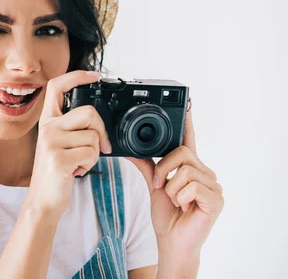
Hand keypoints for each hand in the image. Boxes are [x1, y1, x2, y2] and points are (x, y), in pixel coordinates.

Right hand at [24, 70, 111, 217]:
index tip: (94, 75)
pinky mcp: (59, 158)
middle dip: (102, 131)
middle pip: (89, 112)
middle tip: (101, 147)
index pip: (57, 86)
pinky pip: (92, 153)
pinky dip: (90, 165)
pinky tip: (76, 170)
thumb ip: (71, 126)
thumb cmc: (56, 172)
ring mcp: (51, 142)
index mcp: (47, 120)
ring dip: (95, 153)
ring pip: (94, 137)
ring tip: (78, 162)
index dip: (77, 76)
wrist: (43, 200)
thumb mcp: (59, 143)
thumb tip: (96, 117)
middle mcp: (47, 127)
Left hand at [125, 101, 223, 254]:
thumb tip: (130, 150)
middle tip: (160, 188)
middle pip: (181, 153)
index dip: (188, 123)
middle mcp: (204, 173)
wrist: (172, 241)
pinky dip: (179, 198)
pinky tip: (185, 208)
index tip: (188, 104)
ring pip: (183, 171)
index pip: (189, 140)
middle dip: (163, 171)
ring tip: (176, 201)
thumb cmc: (167, 215)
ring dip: (170, 189)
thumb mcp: (153, 185)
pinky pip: (190, 187)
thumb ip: (147, 166)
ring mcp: (213, 186)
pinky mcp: (216, 199)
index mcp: (191, 167)